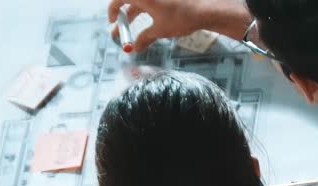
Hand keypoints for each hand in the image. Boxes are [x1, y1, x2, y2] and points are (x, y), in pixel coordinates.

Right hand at [107, 0, 250, 51]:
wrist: (205, 9)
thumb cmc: (180, 18)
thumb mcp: (160, 30)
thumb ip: (144, 38)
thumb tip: (135, 48)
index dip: (112, 11)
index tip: (112, 23)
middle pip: (129, 1)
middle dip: (123, 17)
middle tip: (120, 31)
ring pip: (140, 2)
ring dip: (134, 15)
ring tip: (132, 30)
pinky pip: (151, 2)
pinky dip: (146, 11)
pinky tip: (148, 22)